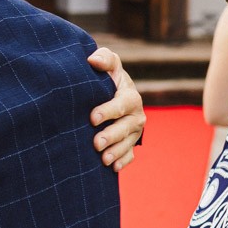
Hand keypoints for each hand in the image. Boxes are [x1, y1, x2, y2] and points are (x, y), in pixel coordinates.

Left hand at [87, 48, 144, 169]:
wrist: (111, 94)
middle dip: (112, 136)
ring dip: (116, 152)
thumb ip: (104, 59)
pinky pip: (130, 155)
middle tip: (96, 143)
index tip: (92, 118)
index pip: (121, 104)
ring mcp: (134, 131)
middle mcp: (136, 115)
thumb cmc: (107, 78)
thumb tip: (92, 60)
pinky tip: (112, 168)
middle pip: (126, 127)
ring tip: (103, 160)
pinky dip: (122, 161)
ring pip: (128, 144)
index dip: (108, 111)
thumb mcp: (109, 65)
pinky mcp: (131, 144)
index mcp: (130, 96)